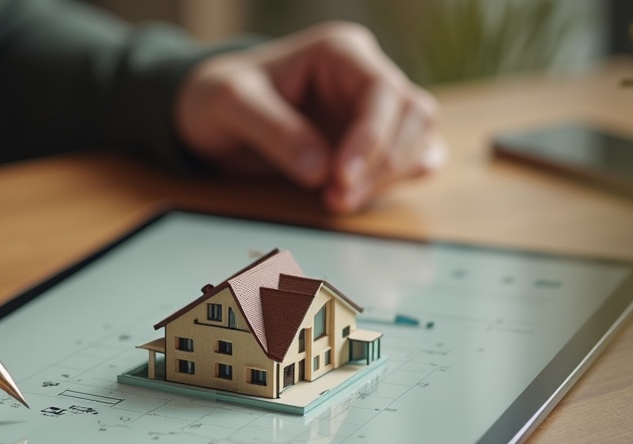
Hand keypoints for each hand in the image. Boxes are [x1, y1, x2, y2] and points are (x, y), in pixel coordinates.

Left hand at [175, 21, 444, 213]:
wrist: (213, 113)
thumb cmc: (222, 96)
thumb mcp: (231, 104)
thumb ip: (273, 131)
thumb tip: (319, 170)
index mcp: (340, 52)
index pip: (382, 89)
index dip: (372, 137)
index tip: (341, 177)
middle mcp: (366, 76)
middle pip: (414, 114)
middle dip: (384, 163)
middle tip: (337, 199)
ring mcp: (375, 110)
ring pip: (419, 139)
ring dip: (389, 178)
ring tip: (338, 201)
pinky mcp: (375, 141)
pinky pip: (411, 159)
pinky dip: (397, 182)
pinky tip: (362, 196)